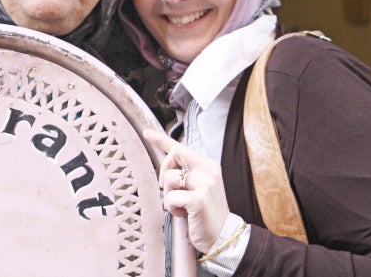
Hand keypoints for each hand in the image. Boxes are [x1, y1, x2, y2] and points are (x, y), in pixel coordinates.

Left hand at [144, 128, 229, 253]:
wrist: (223, 236)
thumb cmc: (207, 213)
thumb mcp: (199, 188)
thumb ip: (187, 175)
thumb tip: (166, 169)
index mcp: (208, 166)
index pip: (181, 148)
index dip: (161, 139)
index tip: (147, 133)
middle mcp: (208, 170)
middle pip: (174, 155)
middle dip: (164, 171)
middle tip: (168, 189)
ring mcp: (205, 184)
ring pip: (169, 179)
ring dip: (169, 196)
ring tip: (182, 206)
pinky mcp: (199, 199)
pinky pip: (171, 198)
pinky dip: (172, 208)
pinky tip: (185, 215)